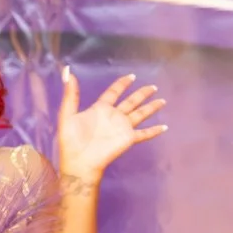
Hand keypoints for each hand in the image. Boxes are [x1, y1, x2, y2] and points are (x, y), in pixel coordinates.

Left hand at [54, 69, 166, 186]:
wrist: (80, 161)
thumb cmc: (71, 140)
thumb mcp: (67, 114)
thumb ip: (70, 94)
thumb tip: (67, 71)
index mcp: (100, 109)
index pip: (114, 92)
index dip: (122, 84)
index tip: (132, 76)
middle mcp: (114, 116)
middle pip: (131, 101)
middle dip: (142, 94)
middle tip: (153, 87)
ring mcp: (122, 127)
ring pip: (140, 114)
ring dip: (151, 107)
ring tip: (162, 101)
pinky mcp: (128, 139)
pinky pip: (144, 134)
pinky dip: (154, 131)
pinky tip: (164, 127)